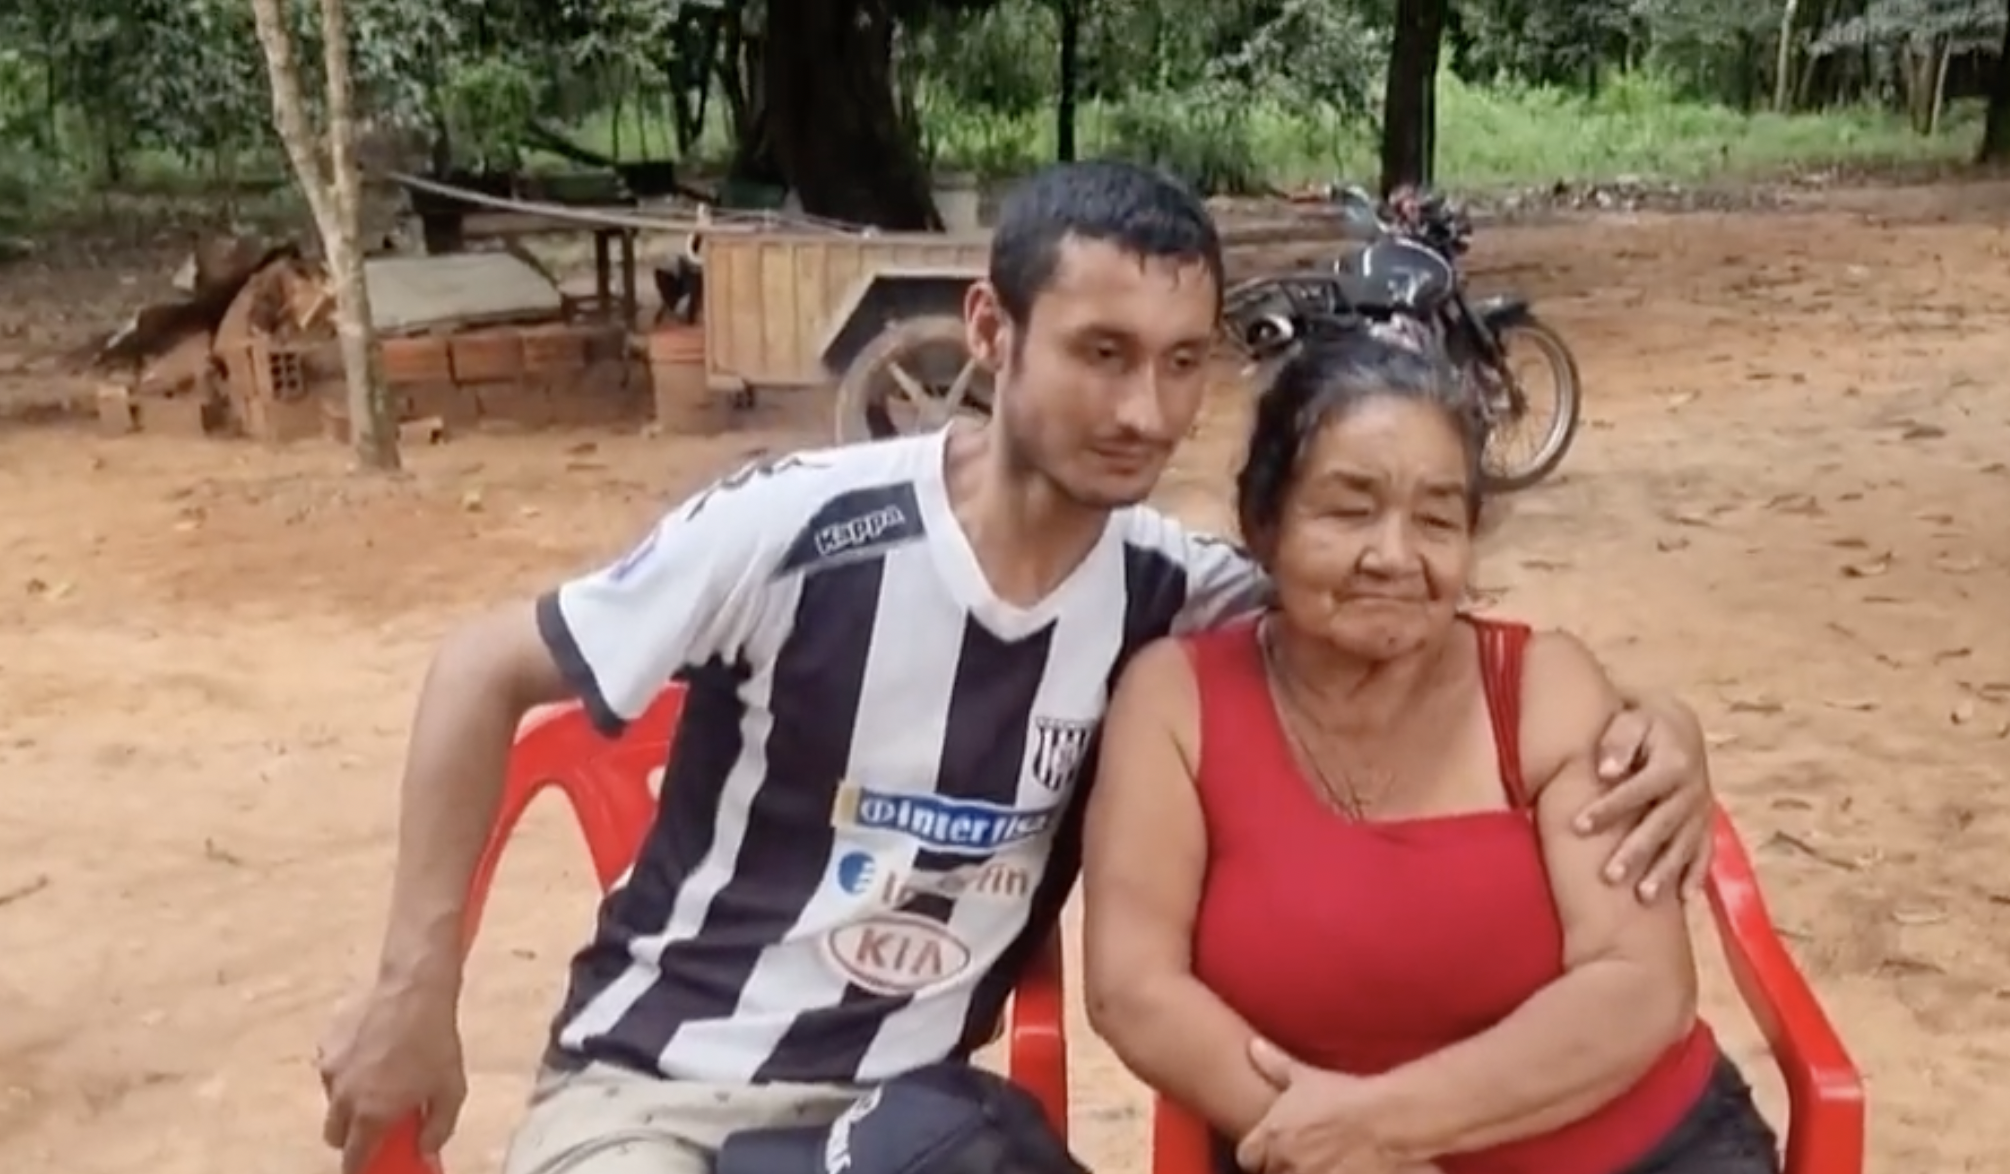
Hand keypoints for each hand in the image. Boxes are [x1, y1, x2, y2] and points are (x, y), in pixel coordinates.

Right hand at [317, 976, 465, 1173]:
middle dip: (352, 1137)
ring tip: (382, 1075)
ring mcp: (330, 1069)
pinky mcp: (325, 1044)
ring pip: (333, 1099)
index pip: (353, 1159)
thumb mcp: (451, 1090)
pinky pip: (333, 1068)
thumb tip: (426, 1152)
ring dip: (350, 1099)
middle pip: (335, 1135)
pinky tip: (373, 1049)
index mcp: (371, 1114)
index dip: (359, 1168)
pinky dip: (348, 1069)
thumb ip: (438, 1128)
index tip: (368, 1167)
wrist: (412, 989)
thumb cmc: (435, 1042)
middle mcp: (343, 1097)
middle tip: (377, 1123)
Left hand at [1235, 1039, 1407, 1173]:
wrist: (1392, 1122)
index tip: (1280, 1148)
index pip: (1247, 1157)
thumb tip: (1253, 1046)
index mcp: (1272, 1136)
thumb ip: (1275, 1064)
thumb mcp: (1308, 1077)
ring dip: (1306, 1172)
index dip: (1262, 1154)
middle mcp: (1285, 1163)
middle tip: (1308, 1156)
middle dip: (1284, 1167)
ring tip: (1330, 1162)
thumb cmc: (1350, 1099)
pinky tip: (1343, 1168)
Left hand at [1578, 692, 1713, 901]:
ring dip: (1665, 871)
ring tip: (1643, 896)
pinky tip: (1683, 899)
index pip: (1638, 790)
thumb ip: (1618, 742)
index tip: (1577, 826)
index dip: (1609, 808)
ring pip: (1683, 845)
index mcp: (1674, 764)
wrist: (1682, 726)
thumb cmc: (1645, 723)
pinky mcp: (1706, 824)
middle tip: (1609, 876)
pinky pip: (1704, 853)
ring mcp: (1701, 811)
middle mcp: (1692, 791)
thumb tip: (1606, 771)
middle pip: (1662, 825)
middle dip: (1636, 851)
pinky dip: (1695, 875)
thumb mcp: (1631, 720)